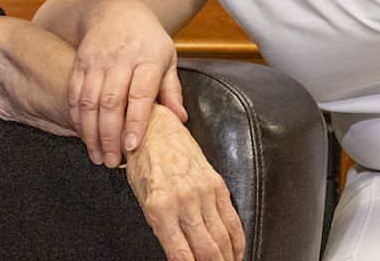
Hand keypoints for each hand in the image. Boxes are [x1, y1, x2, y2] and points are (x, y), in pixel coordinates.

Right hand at [69, 0, 187, 167]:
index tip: (132, 145)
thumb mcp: (167, 57)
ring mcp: (97, 60)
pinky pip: (74, 93)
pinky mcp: (80, 62)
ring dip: (91, 132)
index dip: (135, 121)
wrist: (115, 10)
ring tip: (97, 155)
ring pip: (89, 100)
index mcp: (148, 58)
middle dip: (109, 135)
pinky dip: (77, 117)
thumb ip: (171, 90)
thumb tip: (181, 120)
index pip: (140, 93)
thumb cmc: (147, 38)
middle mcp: (120, 58)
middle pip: (111, 101)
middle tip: (112, 161)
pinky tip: (83, 134)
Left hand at [127, 106, 244, 260]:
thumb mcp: (142, 199)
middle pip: (207, 250)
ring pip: (223, 238)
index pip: (181, 254)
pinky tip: (236, 252)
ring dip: (227, 259)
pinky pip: (233, 220)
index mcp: (160, 208)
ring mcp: (204, 193)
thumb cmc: (144, 163)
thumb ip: (161, 228)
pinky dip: (237, 241)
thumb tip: (179, 255)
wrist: (156, 130)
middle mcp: (184, 201)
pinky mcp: (217, 185)